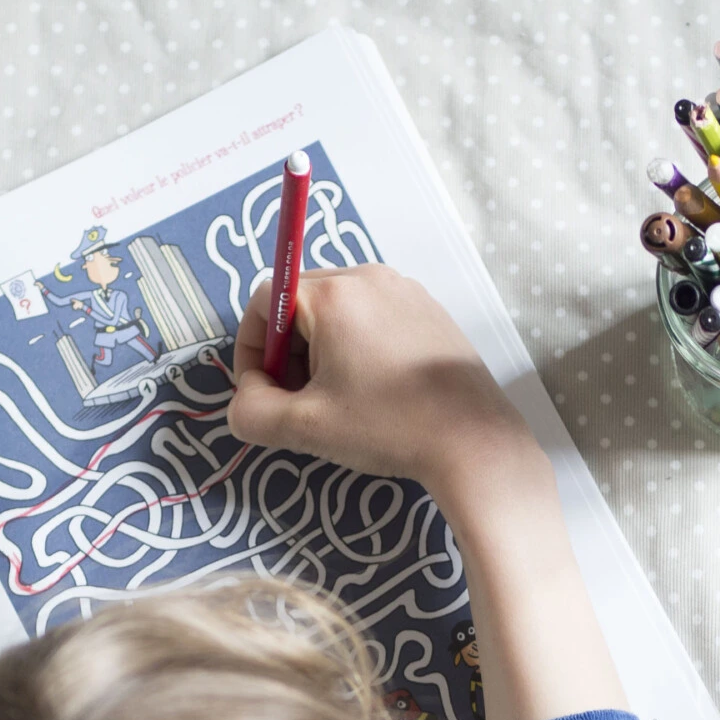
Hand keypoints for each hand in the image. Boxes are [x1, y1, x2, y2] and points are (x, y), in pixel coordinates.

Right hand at [228, 264, 533, 490]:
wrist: (474, 442)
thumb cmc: (389, 428)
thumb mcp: (305, 428)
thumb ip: (252, 411)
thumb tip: (245, 397)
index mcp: (334, 295)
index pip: (266, 298)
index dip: (252, 346)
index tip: (262, 390)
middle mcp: (369, 277)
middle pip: (302, 301)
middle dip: (288, 349)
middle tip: (300, 399)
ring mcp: (406, 290)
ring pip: (339, 311)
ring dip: (323, 350)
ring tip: (339, 399)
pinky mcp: (431, 311)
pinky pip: (375, 318)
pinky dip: (360, 347)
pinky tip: (376, 391)